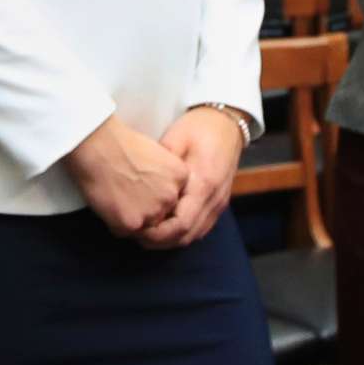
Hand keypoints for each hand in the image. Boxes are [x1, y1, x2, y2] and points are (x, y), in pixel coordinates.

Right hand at [63, 115, 188, 237]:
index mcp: (180, 176)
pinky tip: (107, 202)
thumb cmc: (118, 143)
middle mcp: (171, 197)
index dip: (155, 195)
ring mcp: (153, 212)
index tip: (141, 188)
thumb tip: (156, 192)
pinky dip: (113, 222)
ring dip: (130, 219)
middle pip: (161, 214)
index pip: (174, 198)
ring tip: (115, 197)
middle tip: (126, 194)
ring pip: (144, 227)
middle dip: (145, 210)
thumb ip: (164, 176)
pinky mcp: (132, 223)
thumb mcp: (157, 152)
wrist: (97, 146)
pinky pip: (124, 232)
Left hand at [139, 107, 245, 248]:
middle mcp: (214, 199)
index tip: (137, 230)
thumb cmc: (199, 127)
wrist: (227, 123)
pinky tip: (164, 228)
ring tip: (146, 234)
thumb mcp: (176, 138)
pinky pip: (200, 228)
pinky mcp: (218, 204)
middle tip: (136, 236)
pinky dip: (181, 233)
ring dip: (170, 240)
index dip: (158, 233)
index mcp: (204, 183)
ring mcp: (219, 204)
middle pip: (186, 235)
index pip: (181, 223)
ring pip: (193, 235)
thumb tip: (140, 186)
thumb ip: (161, 163)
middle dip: (160, 241)